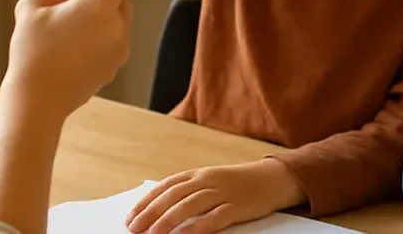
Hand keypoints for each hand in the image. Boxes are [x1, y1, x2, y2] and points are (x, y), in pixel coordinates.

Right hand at [2, 0, 131, 120]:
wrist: (36, 100)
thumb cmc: (31, 50)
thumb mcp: (32, 2)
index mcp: (100, 7)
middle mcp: (117, 28)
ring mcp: (119, 50)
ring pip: (116, 17)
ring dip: (96, 12)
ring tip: (63, 21)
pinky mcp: (114, 67)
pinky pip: (112, 39)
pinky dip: (98, 33)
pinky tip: (70, 42)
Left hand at [124, 159, 304, 233]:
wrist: (271, 179)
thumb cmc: (236, 184)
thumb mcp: (210, 182)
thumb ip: (188, 192)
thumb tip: (158, 210)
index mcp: (197, 174)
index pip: (166, 187)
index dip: (147, 202)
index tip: (131, 216)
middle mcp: (207, 180)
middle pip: (174, 195)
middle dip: (151, 212)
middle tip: (134, 228)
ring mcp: (223, 192)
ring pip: (191, 204)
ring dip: (169, 219)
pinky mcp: (237, 206)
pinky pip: (215, 217)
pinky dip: (198, 226)